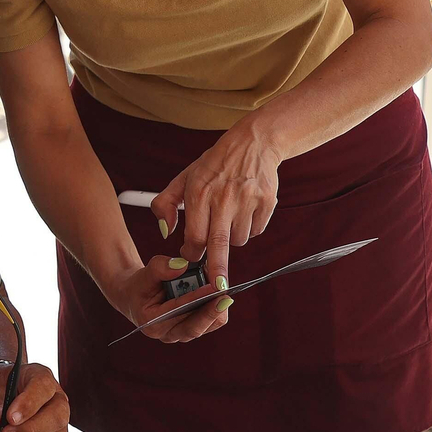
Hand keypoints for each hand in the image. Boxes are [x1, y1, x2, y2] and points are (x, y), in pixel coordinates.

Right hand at [99, 255, 231, 344]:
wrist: (136, 297)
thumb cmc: (140, 286)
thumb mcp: (144, 274)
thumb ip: (160, 268)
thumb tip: (182, 265)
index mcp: (153, 323)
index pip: (177, 311)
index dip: (196, 299)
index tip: (212, 287)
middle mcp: (168, 334)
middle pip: (195, 327)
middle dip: (212, 310)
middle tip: (226, 295)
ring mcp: (181, 335)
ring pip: (207, 326)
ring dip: (216, 308)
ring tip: (221, 288)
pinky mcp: (192, 330)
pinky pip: (211, 323)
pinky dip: (216, 307)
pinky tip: (218, 292)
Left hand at [152, 121, 279, 288]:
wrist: (252, 143)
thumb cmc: (213, 166)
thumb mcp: (183, 178)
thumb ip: (165, 204)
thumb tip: (165, 232)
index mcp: (199, 193)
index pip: (194, 236)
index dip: (191, 252)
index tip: (191, 256)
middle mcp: (223, 198)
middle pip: (219, 244)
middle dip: (217, 270)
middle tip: (217, 288)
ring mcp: (247, 201)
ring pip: (238, 240)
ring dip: (231, 238)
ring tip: (228, 217)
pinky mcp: (266, 202)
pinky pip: (256, 230)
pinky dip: (249, 228)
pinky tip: (244, 210)